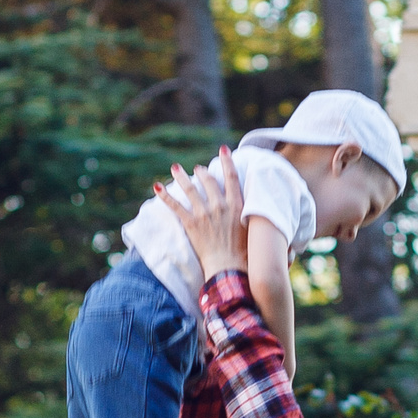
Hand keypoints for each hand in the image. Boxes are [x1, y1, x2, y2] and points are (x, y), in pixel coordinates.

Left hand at [160, 147, 247, 277]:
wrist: (230, 268)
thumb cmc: (246, 253)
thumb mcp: (253, 229)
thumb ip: (251, 215)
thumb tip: (260, 209)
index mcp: (237, 205)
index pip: (232, 177)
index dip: (227, 162)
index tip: (224, 150)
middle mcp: (220, 205)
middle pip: (209, 181)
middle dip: (202, 172)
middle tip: (198, 169)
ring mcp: (205, 214)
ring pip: (190, 189)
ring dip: (181, 177)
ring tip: (176, 168)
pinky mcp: (191, 224)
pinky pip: (175, 206)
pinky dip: (165, 196)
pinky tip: (157, 187)